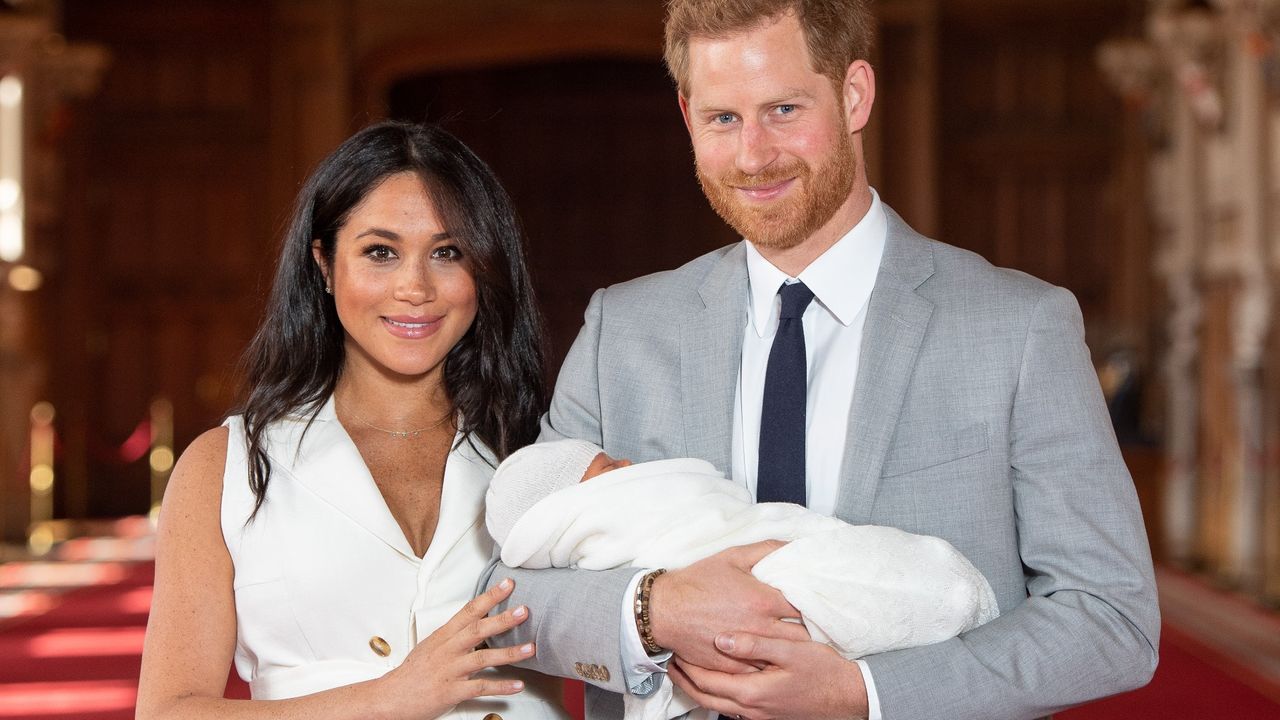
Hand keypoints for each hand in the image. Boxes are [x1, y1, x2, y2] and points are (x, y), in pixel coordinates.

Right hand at [379, 578, 534, 719]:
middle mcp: (448, 650)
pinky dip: (501, 686)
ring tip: (530, 649)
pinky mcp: (451, 691)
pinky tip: (517, 685)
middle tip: (524, 610)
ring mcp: (450, 670)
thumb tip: (475, 623)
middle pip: (477, 630)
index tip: (507, 584)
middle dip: (502, 619)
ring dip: (509, 653)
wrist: (392, 697)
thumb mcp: (431, 646)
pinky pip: (480, 687)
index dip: (489, 596)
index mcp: (443, 636)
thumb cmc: (412, 673)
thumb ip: (454, 635)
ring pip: (482, 658)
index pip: (468, 611)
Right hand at [649, 540, 807, 672]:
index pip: (806, 607)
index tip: (817, 603)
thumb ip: (767, 549)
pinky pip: (764, 670)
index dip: (815, 604)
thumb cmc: (698, 582)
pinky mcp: (735, 666)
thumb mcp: (732, 557)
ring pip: (785, 656)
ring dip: (794, 650)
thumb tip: (793, 546)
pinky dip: (771, 663)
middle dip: (810, 629)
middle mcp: (760, 628)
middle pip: (802, 635)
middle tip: (813, 624)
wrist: (664, 610)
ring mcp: (748, 650)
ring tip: (800, 643)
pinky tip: (775, 657)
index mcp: (763, 600)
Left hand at [669, 632, 868, 719]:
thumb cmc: (823, 672)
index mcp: (752, 692)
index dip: (687, 666)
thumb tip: (721, 640)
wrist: (849, 698)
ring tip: (686, 669)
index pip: (706, 682)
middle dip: (685, 680)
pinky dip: (716, 694)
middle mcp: (750, 709)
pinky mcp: (766, 716)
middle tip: (671, 660)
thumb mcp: (791, 651)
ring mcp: (758, 716)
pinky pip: (731, 708)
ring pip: (716, 705)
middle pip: (705, 698)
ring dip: (698, 688)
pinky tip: (718, 680)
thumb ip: (755, 644)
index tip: (675, 649)